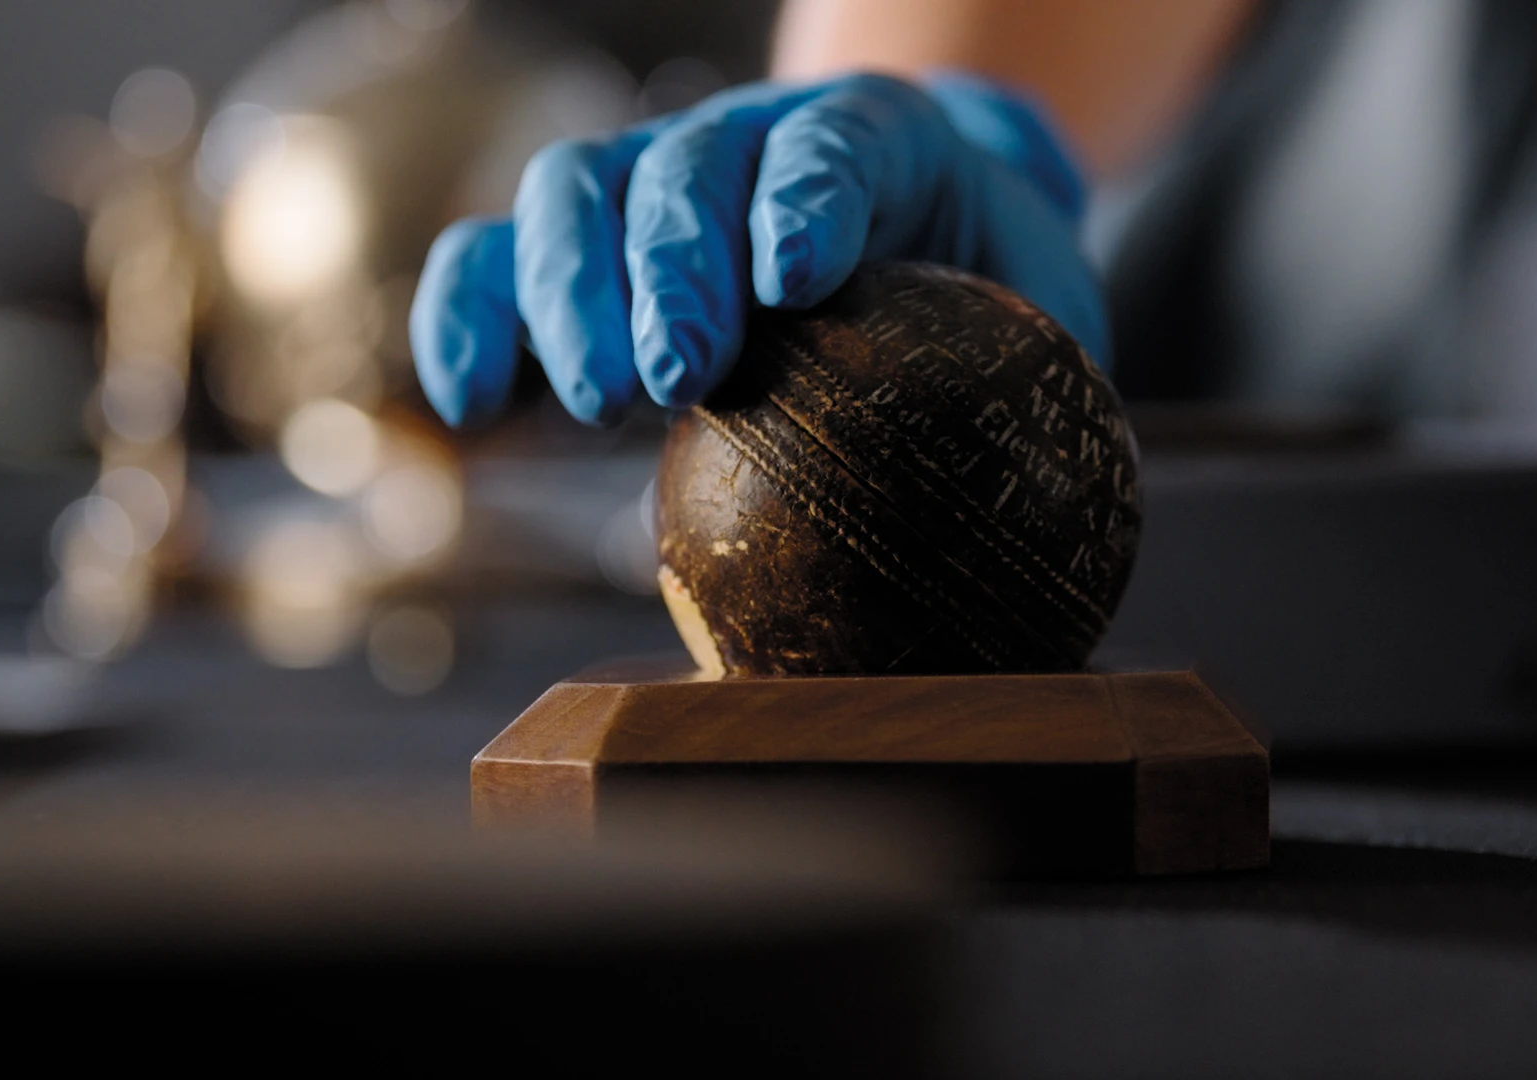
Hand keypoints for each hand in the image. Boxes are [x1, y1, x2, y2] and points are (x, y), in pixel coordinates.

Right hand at [408, 72, 1106, 427]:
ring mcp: (652, 185)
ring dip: (567, 291)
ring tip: (590, 403)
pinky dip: (468, 317)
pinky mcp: (581, 250)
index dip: (808, 198)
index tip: (797, 277)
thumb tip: (1070, 547)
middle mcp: (750, 143)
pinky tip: (466, 403)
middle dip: (673, 266)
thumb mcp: (1042, 332)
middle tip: (674, 374)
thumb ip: (1048, 399)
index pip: (838, 146)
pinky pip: (495, 258)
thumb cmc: (980, 302)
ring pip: (577, 191)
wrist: (907, 239)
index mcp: (883, 144)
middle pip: (688, 168)